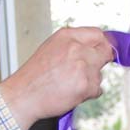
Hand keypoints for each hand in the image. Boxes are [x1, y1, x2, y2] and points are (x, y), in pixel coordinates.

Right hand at [0, 27, 114, 129]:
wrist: (24, 96)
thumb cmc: (34, 76)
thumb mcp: (51, 48)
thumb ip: (73, 45)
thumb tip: (93, 47)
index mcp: (67, 36)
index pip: (98, 34)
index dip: (103, 44)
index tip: (104, 51)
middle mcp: (76, 48)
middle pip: (106, 51)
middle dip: (100, 62)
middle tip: (88, 71)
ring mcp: (83, 66)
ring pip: (100, 73)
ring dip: (91, 81)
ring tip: (71, 84)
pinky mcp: (86, 84)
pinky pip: (98, 89)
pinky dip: (88, 94)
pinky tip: (72, 92)